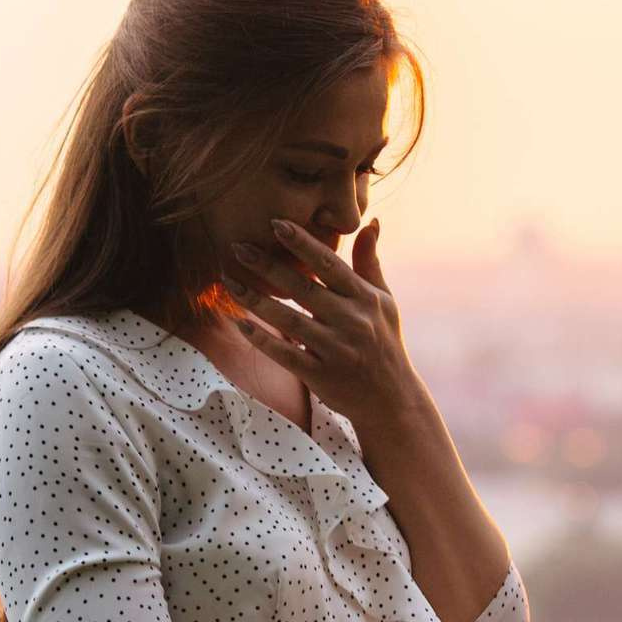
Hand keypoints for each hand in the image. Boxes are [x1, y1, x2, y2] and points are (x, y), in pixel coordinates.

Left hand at [225, 219, 422, 434]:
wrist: (392, 399)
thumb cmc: (385, 342)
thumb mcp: (384, 301)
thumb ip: (370, 263)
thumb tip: (371, 222)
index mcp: (365, 299)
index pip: (330, 264)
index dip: (302, 243)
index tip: (276, 223)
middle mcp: (352, 321)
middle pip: (303, 288)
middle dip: (268, 266)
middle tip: (238, 246)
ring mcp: (336, 349)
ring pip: (288, 321)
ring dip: (255, 300)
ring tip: (229, 281)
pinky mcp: (322, 375)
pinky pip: (286, 355)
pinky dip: (262, 340)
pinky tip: (241, 325)